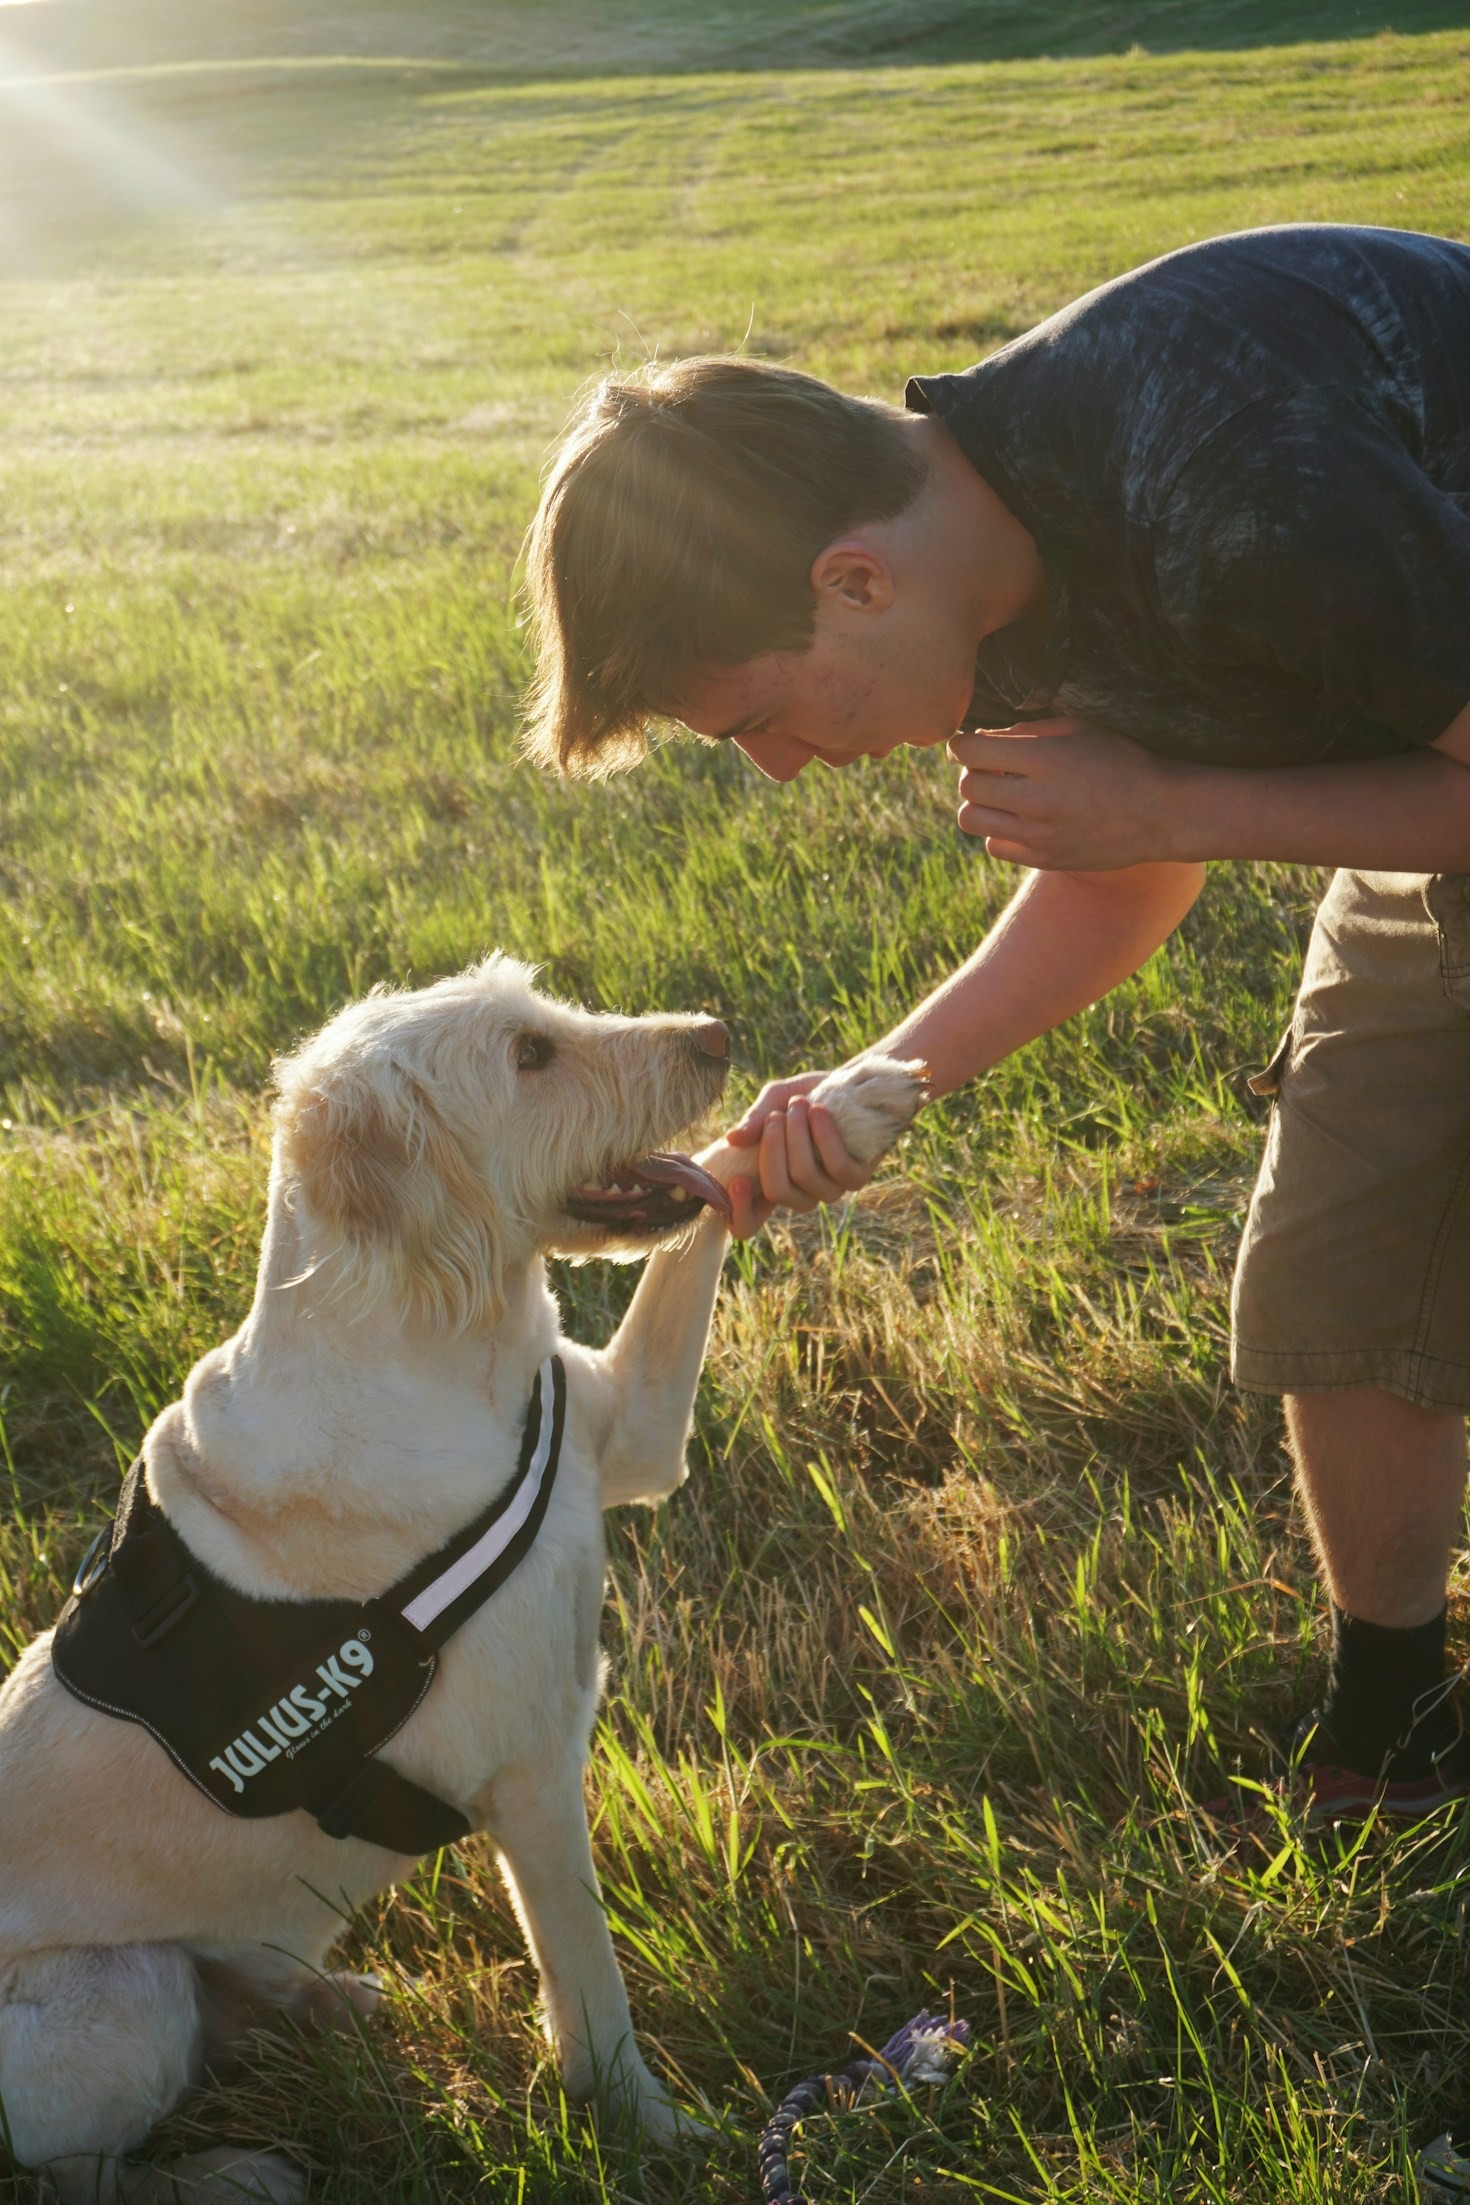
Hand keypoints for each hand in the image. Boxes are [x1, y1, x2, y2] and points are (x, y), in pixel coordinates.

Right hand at [711, 1071, 871, 1237]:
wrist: (850, 1083)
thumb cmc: (806, 1095)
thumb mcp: (774, 1100)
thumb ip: (755, 1119)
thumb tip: (732, 1139)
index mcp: (773, 1184)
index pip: (748, 1225)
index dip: (739, 1212)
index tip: (737, 1179)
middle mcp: (800, 1195)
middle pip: (777, 1190)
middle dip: (771, 1147)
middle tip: (775, 1116)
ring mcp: (829, 1189)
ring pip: (805, 1175)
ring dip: (798, 1135)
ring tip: (798, 1104)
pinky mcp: (857, 1176)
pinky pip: (839, 1168)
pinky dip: (825, 1137)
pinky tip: (818, 1111)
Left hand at [950, 717, 1186, 869]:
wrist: (1161, 814)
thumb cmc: (1122, 760)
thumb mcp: (1080, 729)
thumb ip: (1027, 730)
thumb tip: (980, 737)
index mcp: (1045, 759)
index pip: (969, 751)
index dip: (961, 744)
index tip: (971, 744)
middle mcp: (1037, 799)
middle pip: (967, 785)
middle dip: (972, 772)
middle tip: (992, 768)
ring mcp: (1039, 835)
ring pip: (971, 819)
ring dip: (979, 803)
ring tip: (1002, 795)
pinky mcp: (1044, 860)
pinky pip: (994, 846)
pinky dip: (999, 831)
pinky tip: (1020, 819)